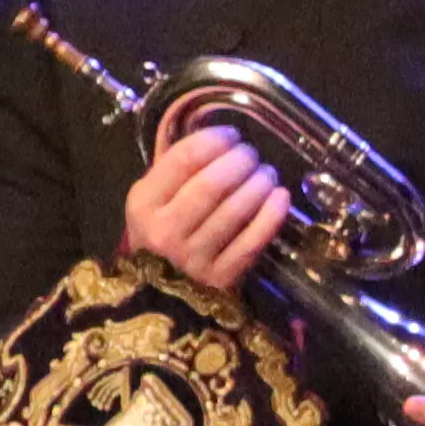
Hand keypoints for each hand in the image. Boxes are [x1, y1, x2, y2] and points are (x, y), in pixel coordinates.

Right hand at [121, 119, 293, 292]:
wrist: (160, 291)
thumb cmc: (163, 230)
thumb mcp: (155, 197)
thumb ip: (180, 169)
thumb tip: (223, 137)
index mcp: (143, 203)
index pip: (184, 160)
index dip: (214, 140)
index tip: (232, 134)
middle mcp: (164, 231)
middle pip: (212, 184)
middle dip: (240, 161)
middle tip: (251, 155)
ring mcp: (193, 258)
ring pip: (235, 211)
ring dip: (258, 184)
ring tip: (266, 173)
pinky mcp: (220, 278)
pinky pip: (252, 241)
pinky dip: (271, 216)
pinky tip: (281, 197)